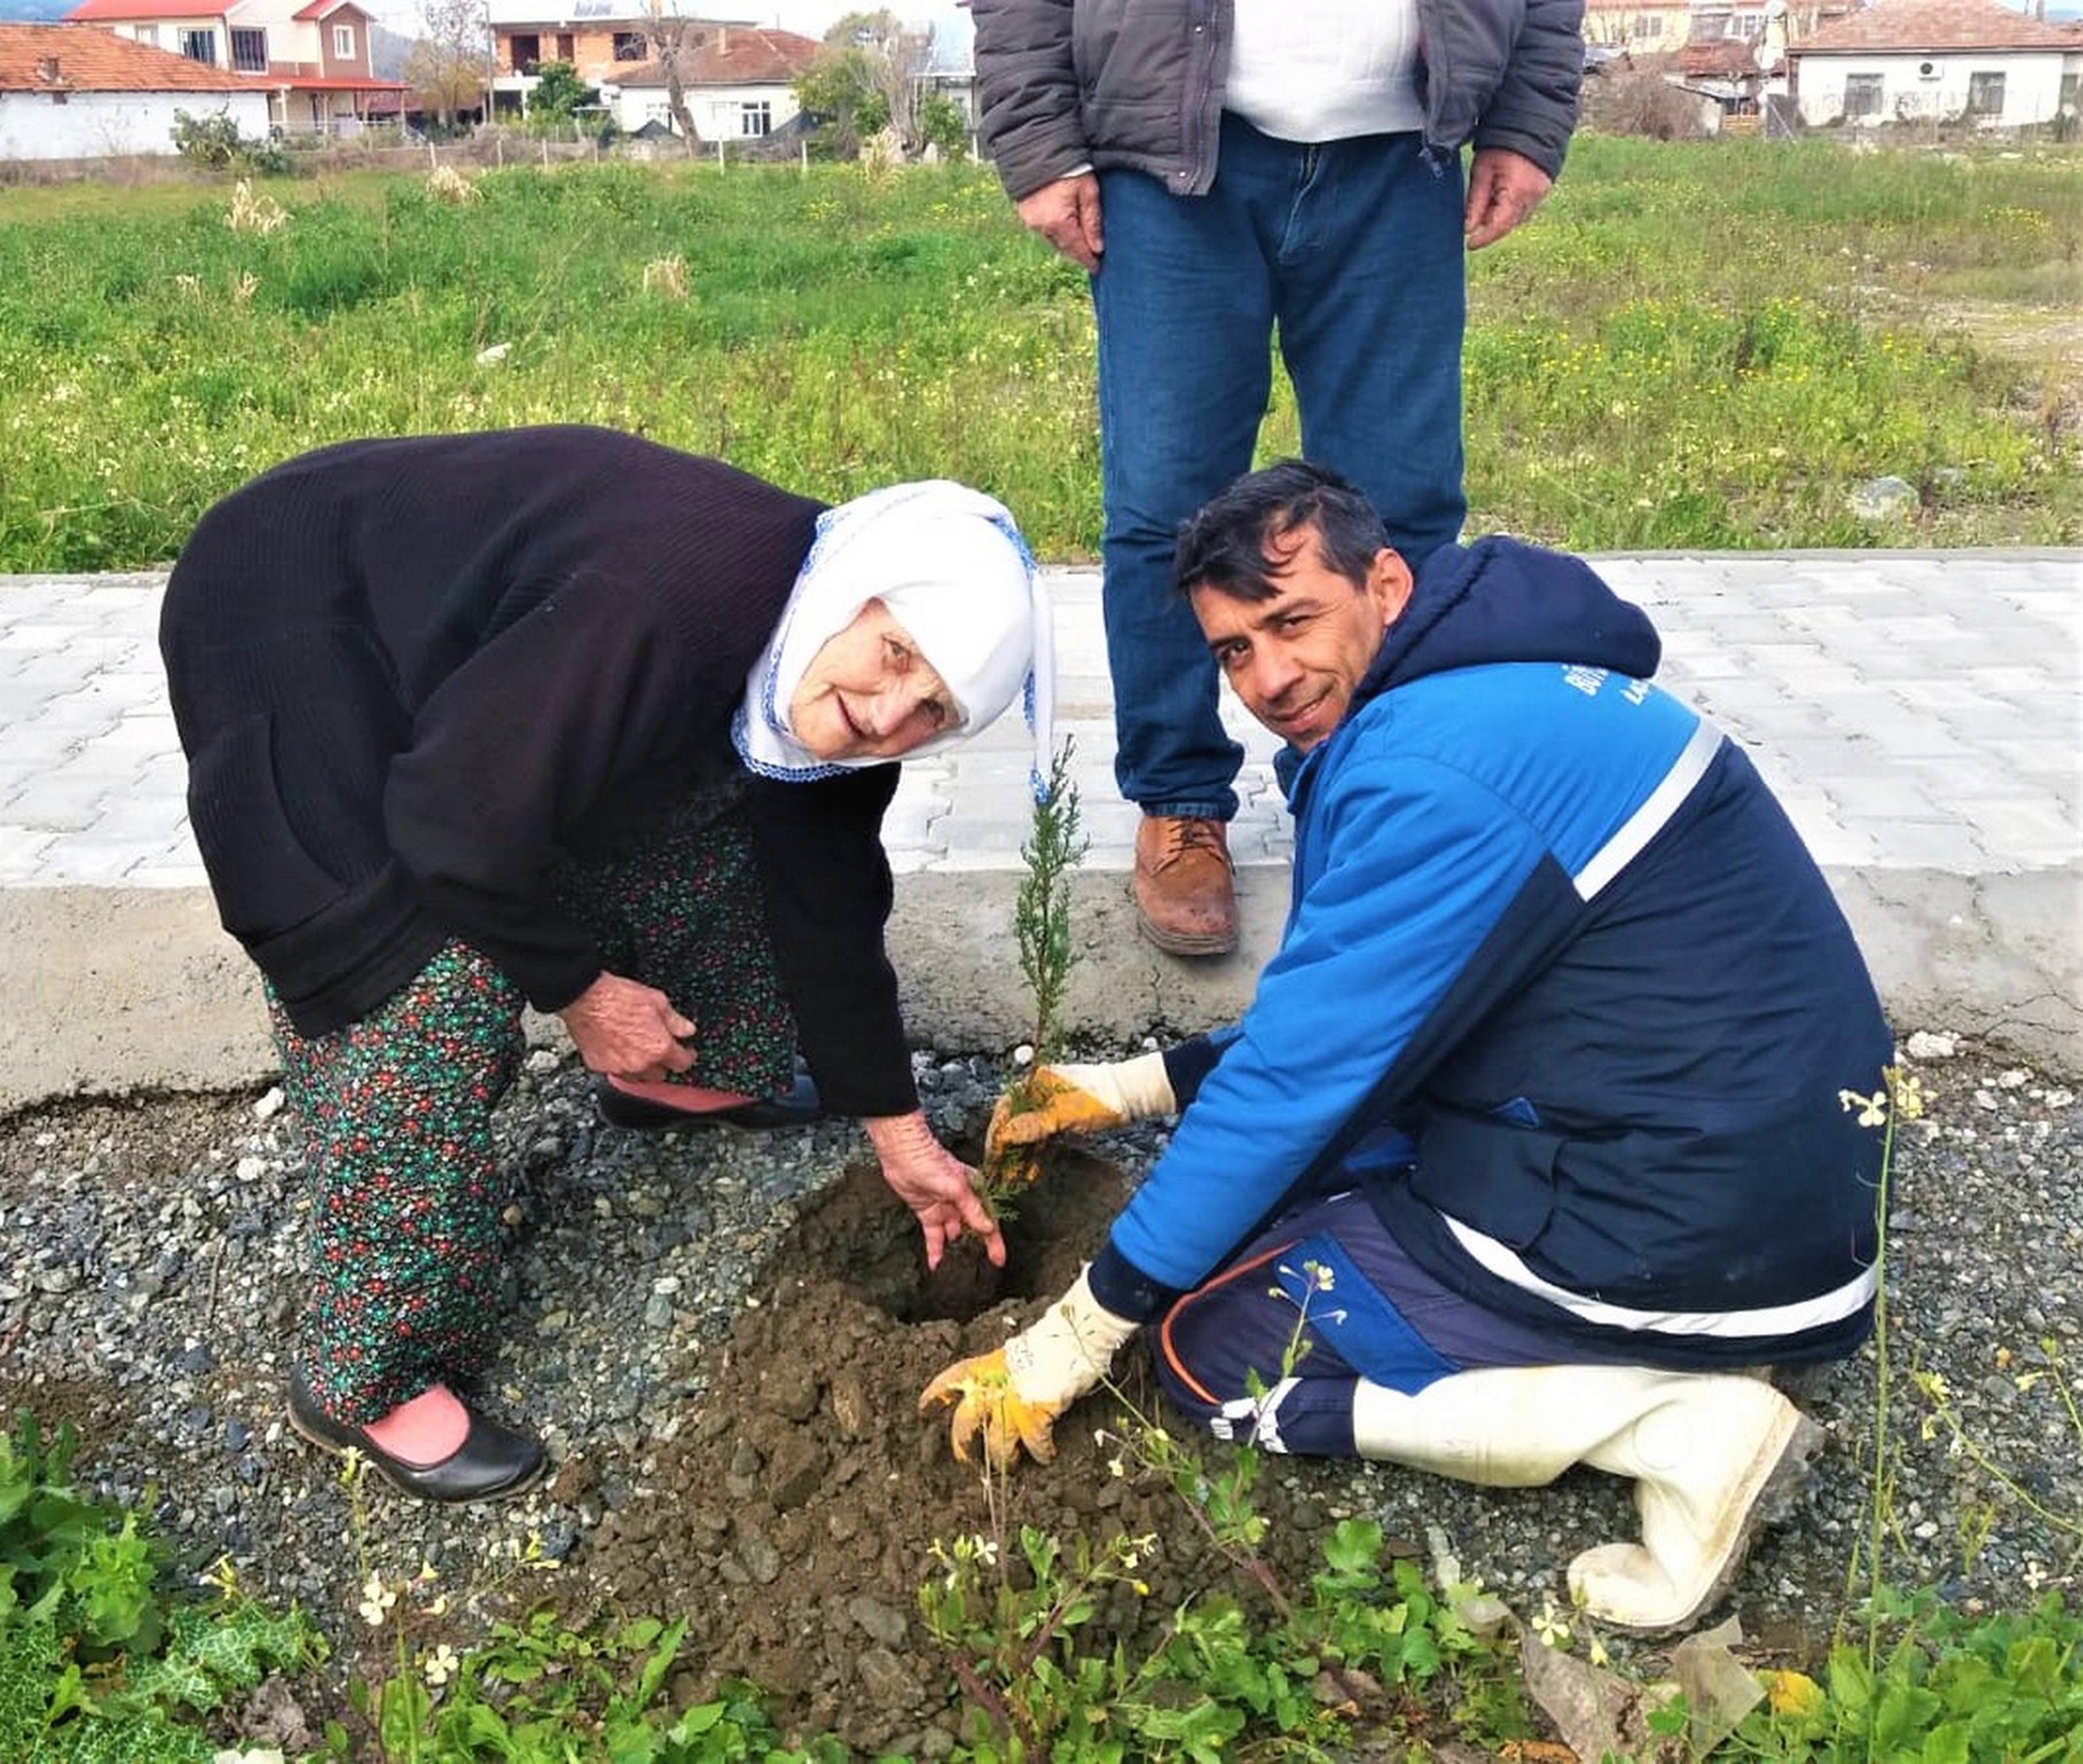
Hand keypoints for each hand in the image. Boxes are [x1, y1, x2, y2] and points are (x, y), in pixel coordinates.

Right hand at [558, 972, 694, 1081]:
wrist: (585, 998)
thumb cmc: (617, 997)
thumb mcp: (658, 1001)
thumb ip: (676, 1020)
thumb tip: (687, 1030)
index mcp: (659, 1048)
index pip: (683, 1064)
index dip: (687, 1056)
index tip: (685, 1051)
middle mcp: (640, 1063)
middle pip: (661, 1075)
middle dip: (664, 1064)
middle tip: (661, 1049)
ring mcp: (618, 1068)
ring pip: (638, 1079)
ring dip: (643, 1068)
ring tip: (640, 1050)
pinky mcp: (599, 1067)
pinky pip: (616, 1072)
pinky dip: (621, 1065)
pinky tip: (620, 1050)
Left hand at [867, 1110, 1005, 1270]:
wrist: (902, 1154)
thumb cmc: (931, 1162)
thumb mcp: (956, 1187)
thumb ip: (972, 1209)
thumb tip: (988, 1228)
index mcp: (974, 1191)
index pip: (988, 1219)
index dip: (994, 1241)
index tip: (999, 1260)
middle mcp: (961, 1202)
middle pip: (973, 1229)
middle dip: (978, 1247)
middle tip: (982, 1269)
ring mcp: (944, 1208)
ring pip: (954, 1234)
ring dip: (956, 1249)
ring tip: (958, 1269)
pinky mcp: (927, 1213)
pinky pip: (934, 1236)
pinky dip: (935, 1249)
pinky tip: (936, 1264)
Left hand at [920, 1268, 1138, 1466]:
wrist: (1072, 1339)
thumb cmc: (1051, 1340)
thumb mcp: (1018, 1354)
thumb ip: (1006, 1374)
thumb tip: (1006, 1389)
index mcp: (987, 1366)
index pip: (953, 1379)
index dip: (936, 1395)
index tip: (924, 1410)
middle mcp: (993, 1387)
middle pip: (965, 1421)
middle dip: (961, 1443)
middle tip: (964, 1459)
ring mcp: (1012, 1404)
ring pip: (996, 1442)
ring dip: (1002, 1457)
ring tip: (1010, 1465)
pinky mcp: (1035, 1417)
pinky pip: (1034, 1443)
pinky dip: (1041, 1452)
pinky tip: (1047, 1457)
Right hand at [985, 1053, 1175, 1159]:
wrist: (1133, 1096)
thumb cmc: (1101, 1099)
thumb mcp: (1064, 1114)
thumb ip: (1033, 1126)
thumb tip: (1005, 1135)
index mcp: (1035, 1084)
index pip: (1005, 1111)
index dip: (997, 1136)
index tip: (992, 1158)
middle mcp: (1039, 1094)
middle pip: (1015, 1124)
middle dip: (1005, 1150)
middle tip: (998, 1173)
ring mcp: (1052, 1107)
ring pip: (1029, 1135)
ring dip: (1020, 1156)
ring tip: (1012, 1179)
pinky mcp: (1064, 1120)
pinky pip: (1043, 1140)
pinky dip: (1036, 1155)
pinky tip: (1030, 1172)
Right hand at [1015, 173, 1103, 271]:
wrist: (1039, 148)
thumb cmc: (1068, 166)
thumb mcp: (1088, 191)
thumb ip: (1093, 221)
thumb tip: (1097, 248)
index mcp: (1058, 222)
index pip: (1077, 249)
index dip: (1088, 260)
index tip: (1097, 267)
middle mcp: (1042, 226)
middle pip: (1064, 247)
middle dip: (1078, 252)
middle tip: (1092, 256)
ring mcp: (1030, 221)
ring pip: (1053, 240)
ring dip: (1066, 242)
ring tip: (1080, 242)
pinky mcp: (1024, 214)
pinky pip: (1043, 230)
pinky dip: (1055, 232)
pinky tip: (1064, 228)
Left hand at [1463, 147, 1552, 250]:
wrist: (1530, 124)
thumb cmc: (1502, 144)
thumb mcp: (1482, 171)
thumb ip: (1476, 202)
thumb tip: (1469, 229)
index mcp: (1517, 191)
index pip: (1499, 226)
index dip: (1484, 238)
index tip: (1469, 244)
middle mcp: (1533, 197)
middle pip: (1507, 224)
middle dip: (1489, 226)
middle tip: (1472, 217)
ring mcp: (1540, 195)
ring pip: (1515, 218)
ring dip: (1499, 216)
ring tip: (1487, 198)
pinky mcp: (1542, 191)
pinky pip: (1523, 208)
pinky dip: (1509, 208)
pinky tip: (1499, 194)